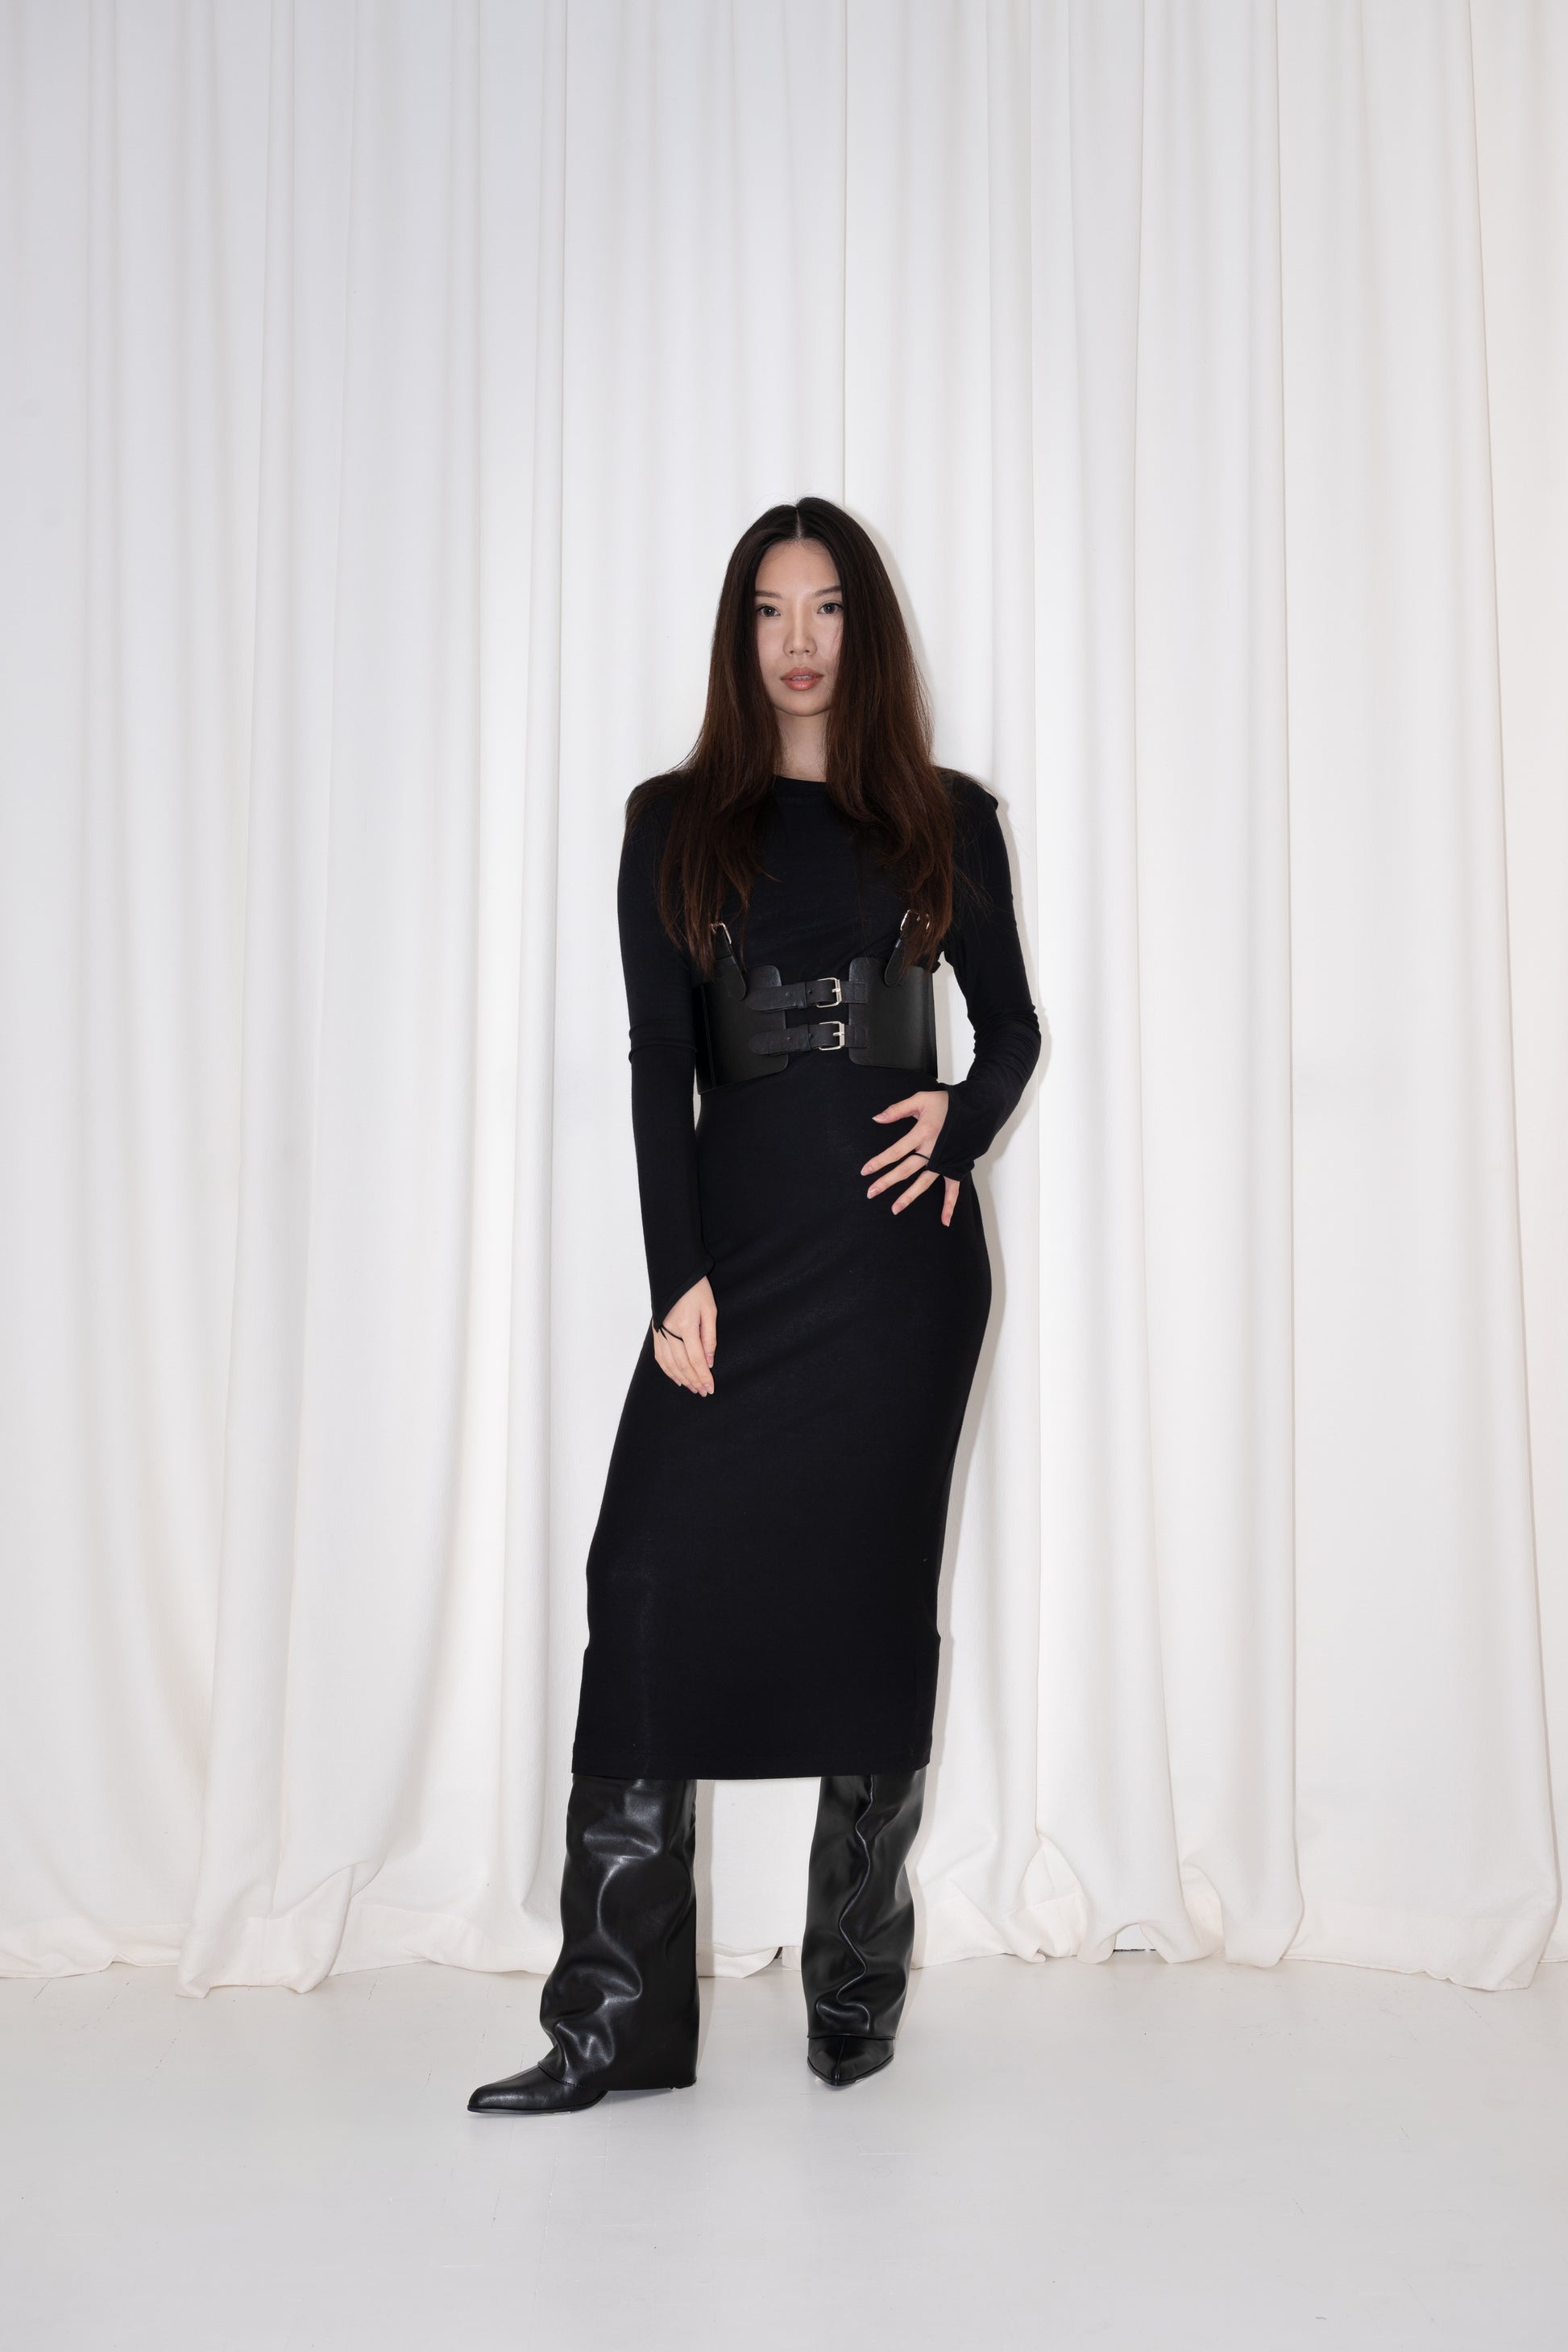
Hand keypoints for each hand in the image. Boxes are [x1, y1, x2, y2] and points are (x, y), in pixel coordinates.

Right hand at [651, 1275, 716, 1395]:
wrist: (675, 1274)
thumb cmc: (696, 1289)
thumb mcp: (710, 1310)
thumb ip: (710, 1337)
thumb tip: (710, 1361)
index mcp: (686, 1326)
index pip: (696, 1359)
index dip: (703, 1375)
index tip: (710, 1387)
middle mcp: (670, 1331)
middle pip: (682, 1364)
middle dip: (694, 1380)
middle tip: (703, 1392)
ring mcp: (660, 1332)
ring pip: (669, 1363)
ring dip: (681, 1378)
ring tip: (692, 1388)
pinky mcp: (656, 1331)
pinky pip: (660, 1356)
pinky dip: (668, 1370)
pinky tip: (676, 1377)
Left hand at [862, 1089, 960, 1225]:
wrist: (978, 1108)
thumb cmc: (948, 1103)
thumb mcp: (921, 1099)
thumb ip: (897, 1110)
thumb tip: (876, 1118)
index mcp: (922, 1133)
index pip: (895, 1151)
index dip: (879, 1161)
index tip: (865, 1171)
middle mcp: (932, 1150)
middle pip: (905, 1170)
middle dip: (886, 1182)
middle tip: (870, 1193)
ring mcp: (944, 1161)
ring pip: (923, 1183)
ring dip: (909, 1196)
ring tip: (895, 1209)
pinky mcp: (956, 1166)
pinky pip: (953, 1189)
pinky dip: (949, 1205)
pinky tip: (944, 1221)